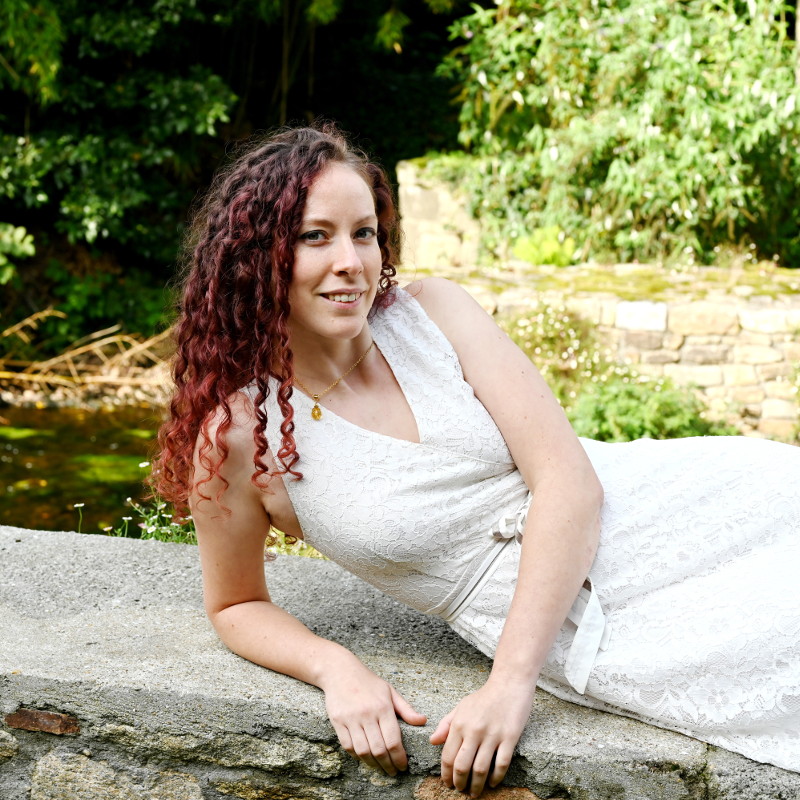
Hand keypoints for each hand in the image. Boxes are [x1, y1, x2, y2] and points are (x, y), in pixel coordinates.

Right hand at [322, 662, 426, 775]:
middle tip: (394, 772)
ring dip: (373, 764)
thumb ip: (406, 709)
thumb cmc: (369, 682)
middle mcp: (367, 714)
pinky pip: (348, 746)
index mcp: (383, 707)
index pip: (393, 740)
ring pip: (363, 751)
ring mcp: (351, 719)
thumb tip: (423, 721)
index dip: (399, 758)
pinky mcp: (337, 721)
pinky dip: (357, 756)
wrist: (341, 671)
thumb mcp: (390, 691)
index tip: (403, 766)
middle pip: (379, 749)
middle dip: (388, 765)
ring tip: (380, 768)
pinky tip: (365, 758)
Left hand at [430, 677, 534, 796]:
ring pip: (481, 769)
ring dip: (476, 786)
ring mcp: (492, 735)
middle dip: (459, 783)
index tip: (447, 783)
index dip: (446, 774)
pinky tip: (493, 783)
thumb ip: (446, 724)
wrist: (509, 684)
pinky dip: (496, 778)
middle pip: (462, 766)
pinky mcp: (510, 737)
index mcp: (460, 723)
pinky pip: (501, 764)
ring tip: (474, 793)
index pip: (448, 756)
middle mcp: (474, 730)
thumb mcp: (461, 707)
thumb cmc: (484, 697)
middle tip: (460, 791)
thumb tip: (433, 741)